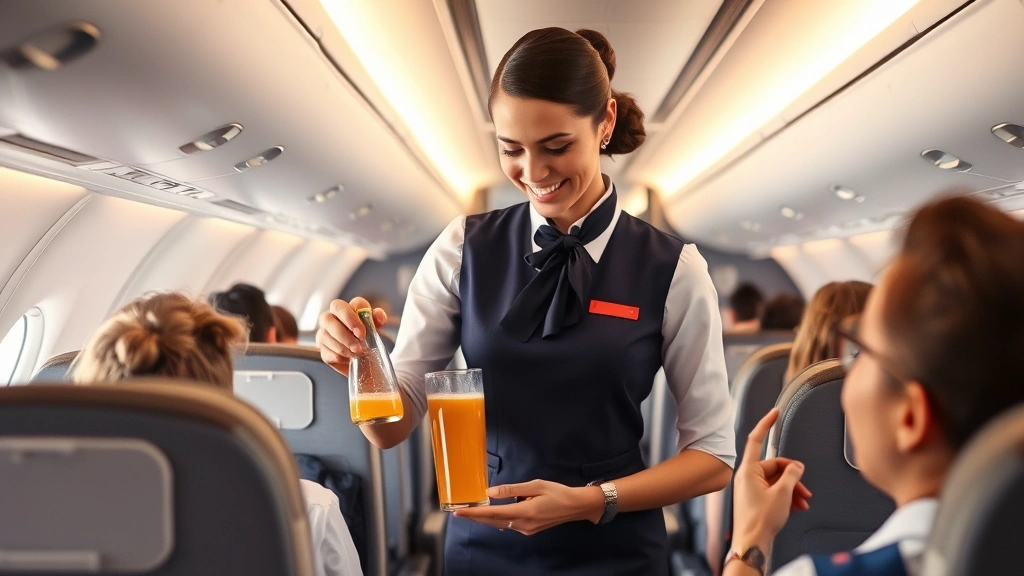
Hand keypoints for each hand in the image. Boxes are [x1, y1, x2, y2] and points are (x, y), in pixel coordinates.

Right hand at [316, 297, 386, 376]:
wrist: (365, 358)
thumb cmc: (367, 336)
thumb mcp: (375, 326)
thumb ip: (377, 318)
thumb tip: (378, 315)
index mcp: (343, 309)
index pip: (340, 306)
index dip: (350, 318)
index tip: (361, 333)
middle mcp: (330, 318)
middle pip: (327, 319)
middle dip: (343, 334)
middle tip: (358, 346)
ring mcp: (323, 333)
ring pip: (325, 336)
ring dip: (342, 347)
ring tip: (356, 354)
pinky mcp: (322, 349)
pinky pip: (325, 352)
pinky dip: (338, 356)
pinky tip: (348, 359)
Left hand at [453, 480, 603, 535]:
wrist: (576, 506)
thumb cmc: (558, 492)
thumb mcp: (535, 485)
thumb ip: (512, 489)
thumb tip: (490, 492)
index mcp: (524, 512)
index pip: (493, 513)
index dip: (474, 513)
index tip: (459, 512)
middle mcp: (523, 524)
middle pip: (493, 521)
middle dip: (475, 517)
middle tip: (459, 512)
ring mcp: (526, 529)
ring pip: (500, 524)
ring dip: (486, 518)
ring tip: (472, 511)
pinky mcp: (529, 530)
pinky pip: (509, 524)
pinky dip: (498, 519)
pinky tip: (493, 514)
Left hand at [731, 408, 811, 550]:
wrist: (753, 543)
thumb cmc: (760, 520)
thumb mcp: (783, 493)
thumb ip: (792, 475)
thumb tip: (797, 466)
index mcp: (749, 470)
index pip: (756, 439)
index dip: (766, 424)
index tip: (773, 412)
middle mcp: (747, 477)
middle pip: (775, 467)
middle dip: (792, 477)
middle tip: (804, 489)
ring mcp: (750, 489)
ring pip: (776, 481)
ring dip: (792, 489)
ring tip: (803, 501)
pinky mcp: (755, 500)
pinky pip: (773, 491)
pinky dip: (786, 497)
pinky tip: (796, 506)